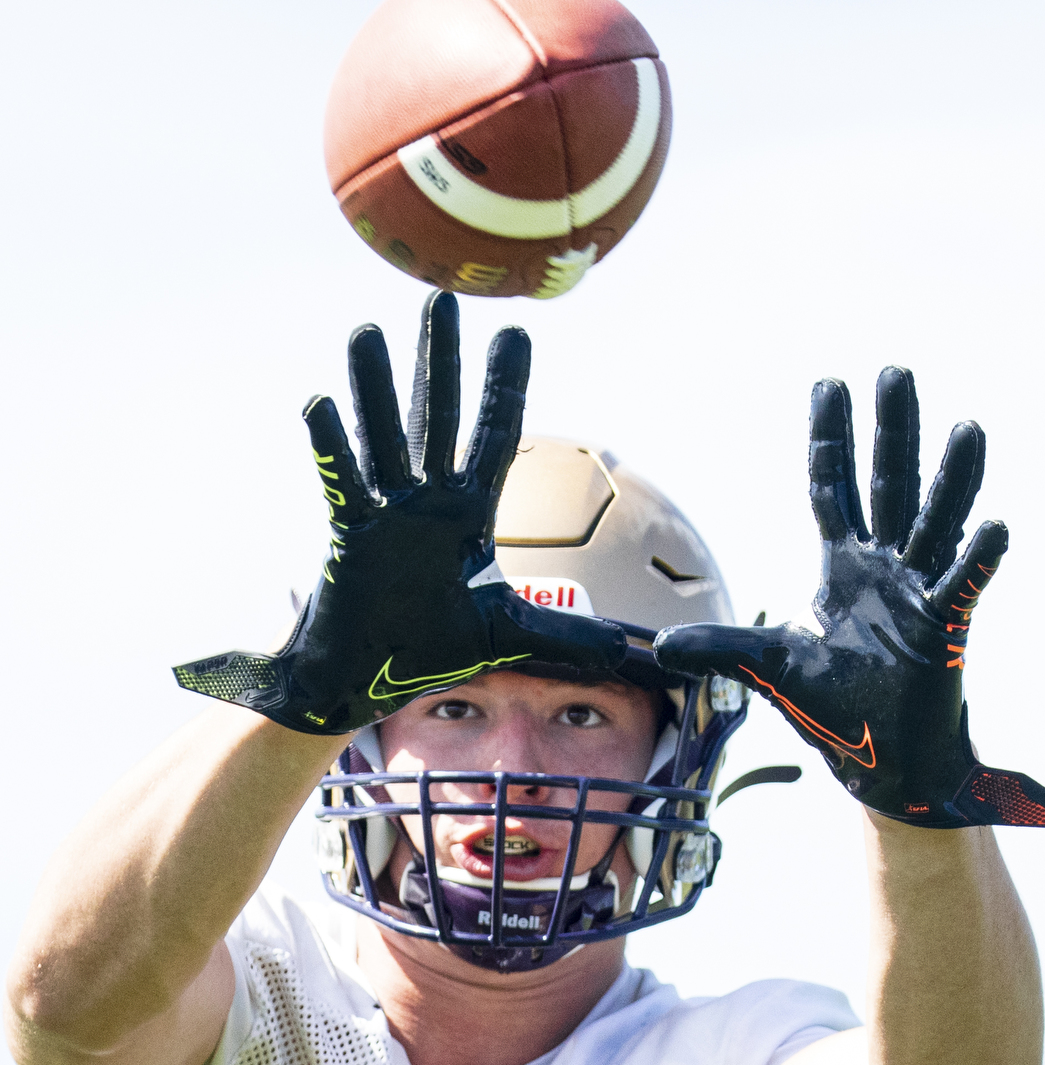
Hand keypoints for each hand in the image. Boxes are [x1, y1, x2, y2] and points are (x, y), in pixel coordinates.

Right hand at [175, 292, 625, 733]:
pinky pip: (343, 482)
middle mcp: (425, 503)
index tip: (516, 332)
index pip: (493, 438)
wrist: (369, 680)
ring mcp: (384, 514)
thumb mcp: (506, 635)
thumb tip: (619, 649)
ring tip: (368, 332)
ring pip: (383, 437)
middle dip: (442, 359)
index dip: (505, 387)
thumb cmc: (428, 649)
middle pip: (437, 417)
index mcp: (464, 516)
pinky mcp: (349, 536)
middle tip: (442, 298)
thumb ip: (561, 634)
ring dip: (376, 386)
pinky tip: (320, 402)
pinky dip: (332, 446)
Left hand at [655, 368, 1044, 827]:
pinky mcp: (945, 631)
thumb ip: (720, 647)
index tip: (831, 385)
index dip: (832, 439)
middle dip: (892, 431)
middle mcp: (885, 570)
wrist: (881, 764)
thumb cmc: (836, 712)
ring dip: (952, 479)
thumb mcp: (768, 668)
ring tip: (967, 430)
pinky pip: (963, 587)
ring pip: (937, 523)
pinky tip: (994, 528)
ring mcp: (919, 595)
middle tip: (895, 373)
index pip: (834, 489)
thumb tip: (661, 647)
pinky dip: (978, 560)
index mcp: (843, 570)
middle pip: (888, 485)